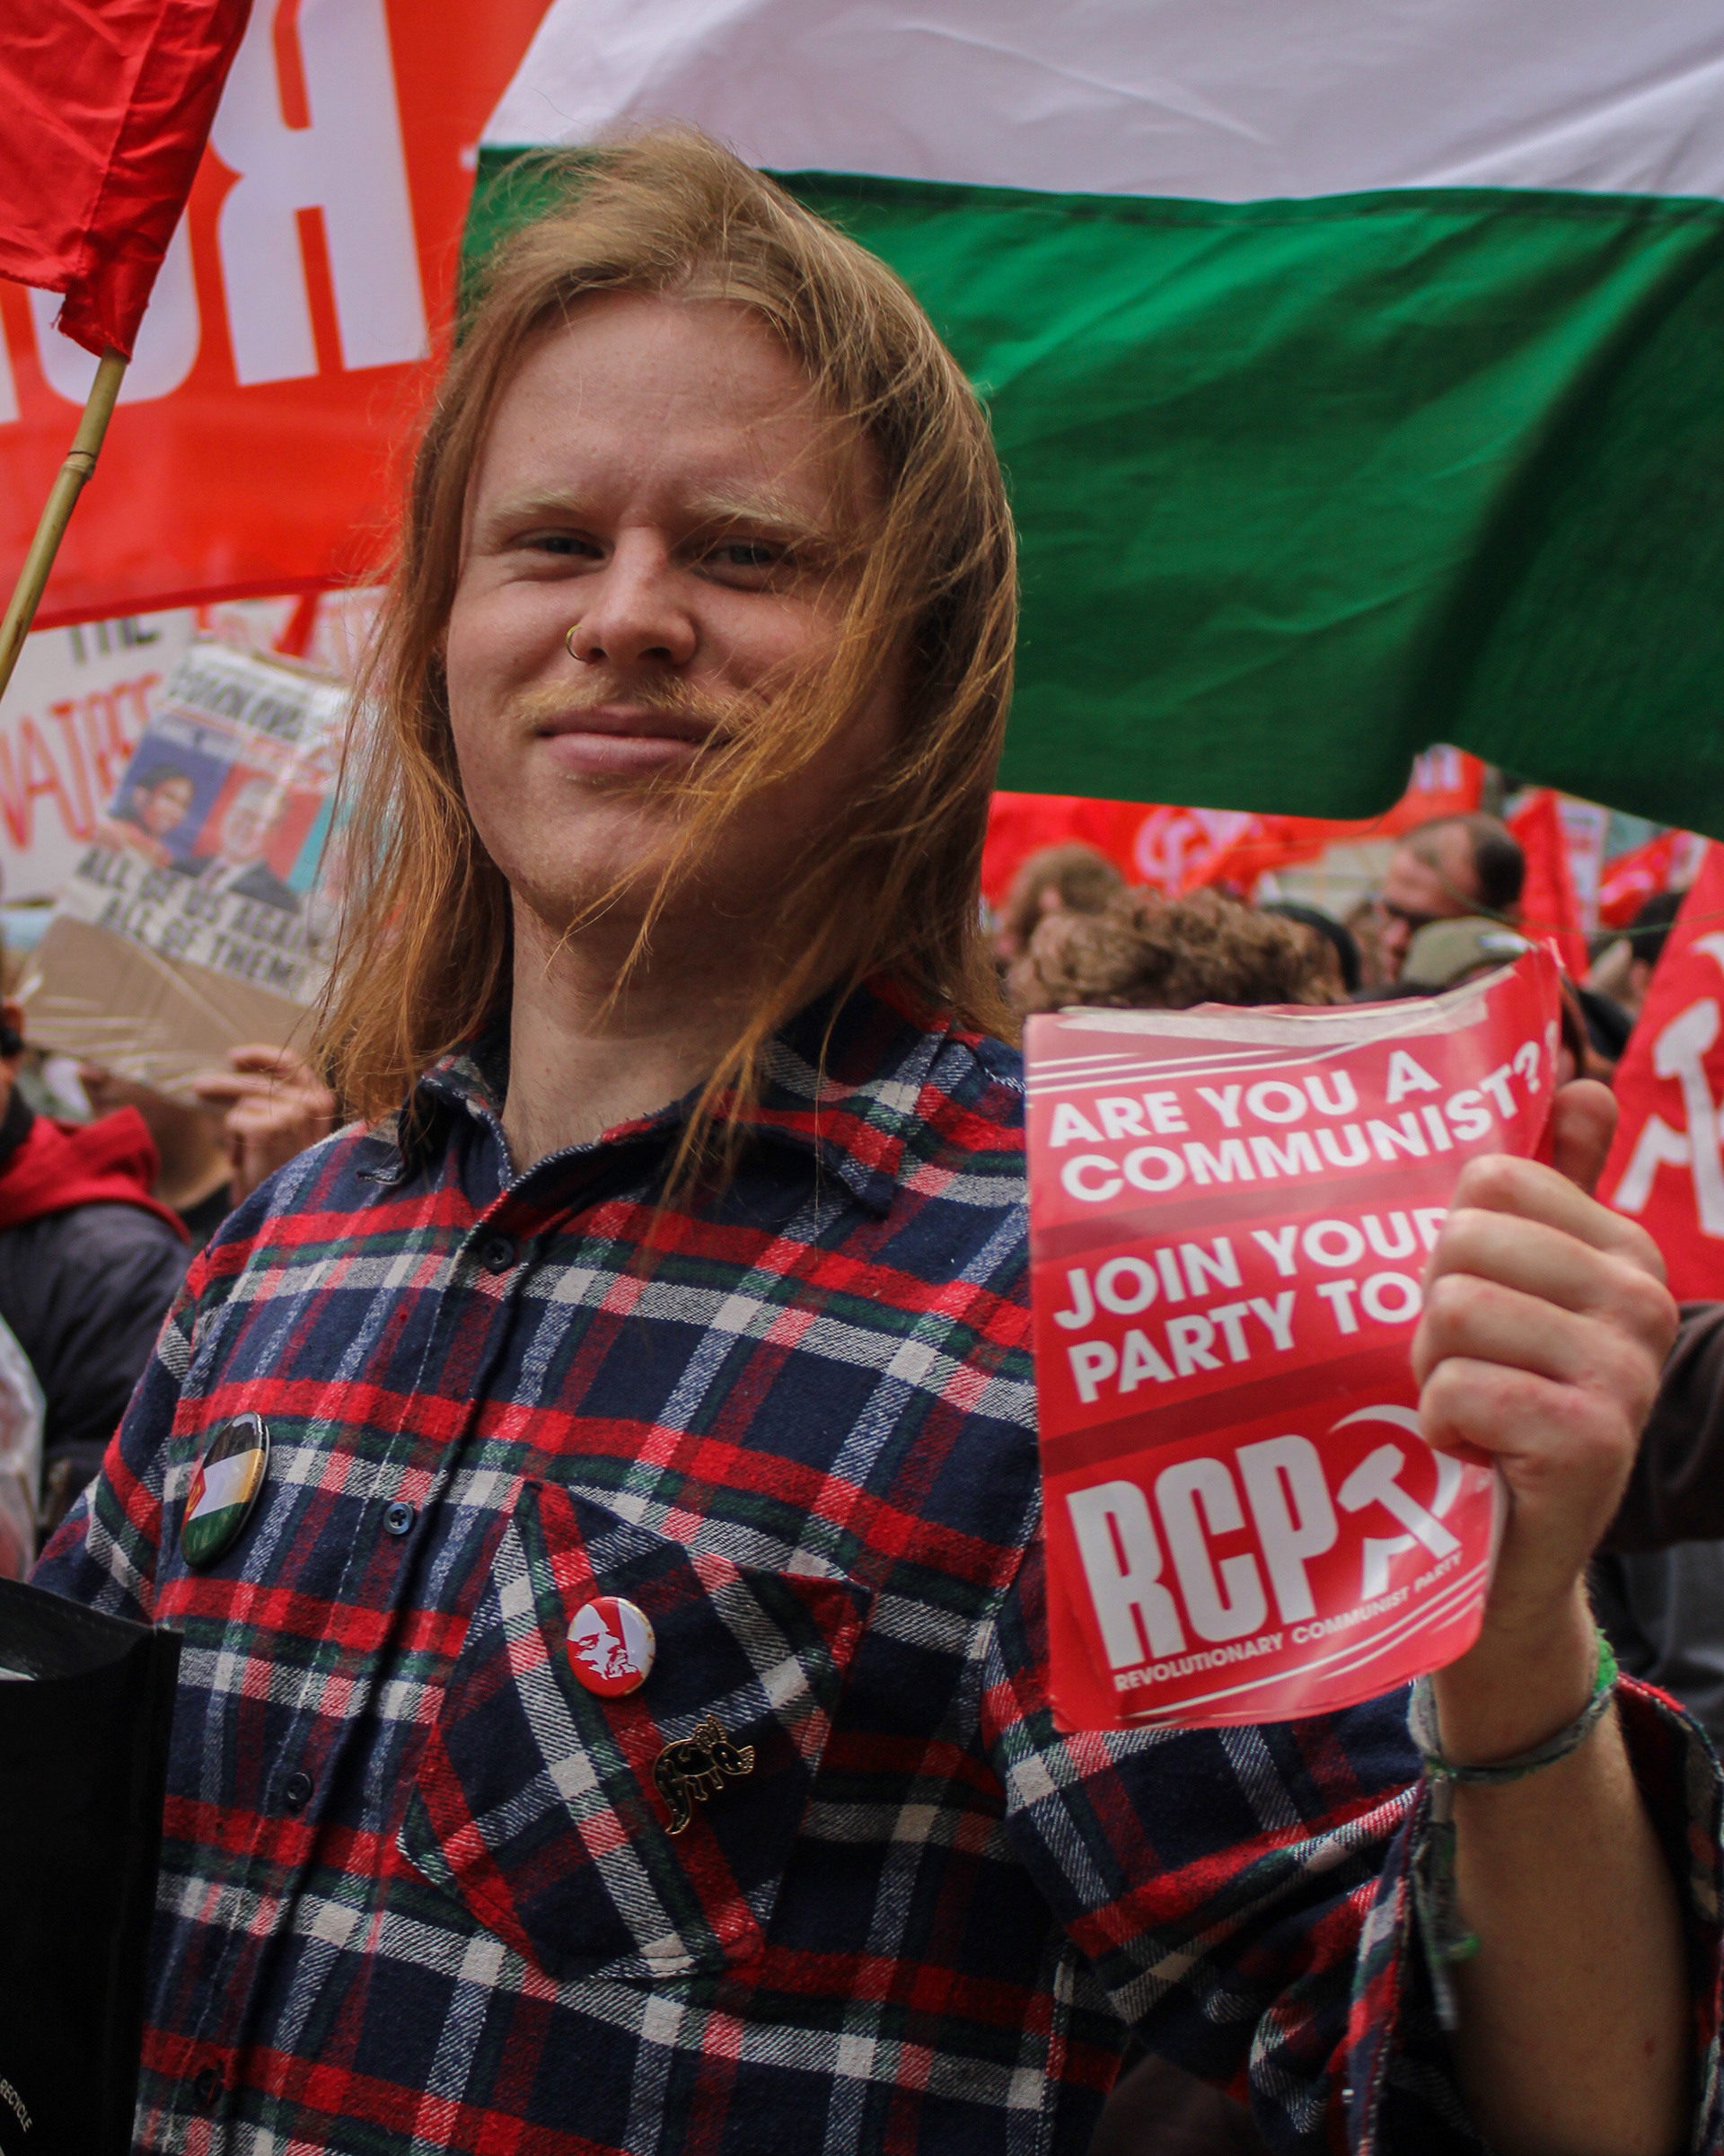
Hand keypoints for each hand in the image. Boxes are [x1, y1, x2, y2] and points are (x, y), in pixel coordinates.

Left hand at [189, 1044, 337, 1208]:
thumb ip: (280, 1104)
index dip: (262, 1056)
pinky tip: (244, 1163)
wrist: (294, 1215)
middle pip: (260, 1080)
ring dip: (234, 1128)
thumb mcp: (295, 1135)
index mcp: (324, 1103)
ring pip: (244, 1101)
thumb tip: (240, 1073)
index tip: (236, 1057)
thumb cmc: (292, 1177)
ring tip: (237, 1151)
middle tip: (199, 1086)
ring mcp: (293, 1113)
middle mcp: (313, 1104)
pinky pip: (235, 1120)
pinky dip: (234, 1143)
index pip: (293, 1064)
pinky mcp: (269, 1127)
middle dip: (225, 1083)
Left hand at [1413, 1081, 1677, 1756]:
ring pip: (1450, 1311)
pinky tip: (1475, 1451)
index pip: (1489, 1179)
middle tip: (1466, 1367)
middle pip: (1460, 1242)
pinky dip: (1439, 1425)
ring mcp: (1623, 1372)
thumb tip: (1580, 1077)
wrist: (1514, 1552)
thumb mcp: (1531, 1289)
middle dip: (1431, 1313)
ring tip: (1469, 1408)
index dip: (1451, 1244)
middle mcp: (1641, 1302)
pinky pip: (1456, 1387)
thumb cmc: (1507, 1399)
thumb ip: (1557, 1181)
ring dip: (1430, 1371)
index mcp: (1625, 1251)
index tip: (1480, 1306)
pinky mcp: (1590, 1440)